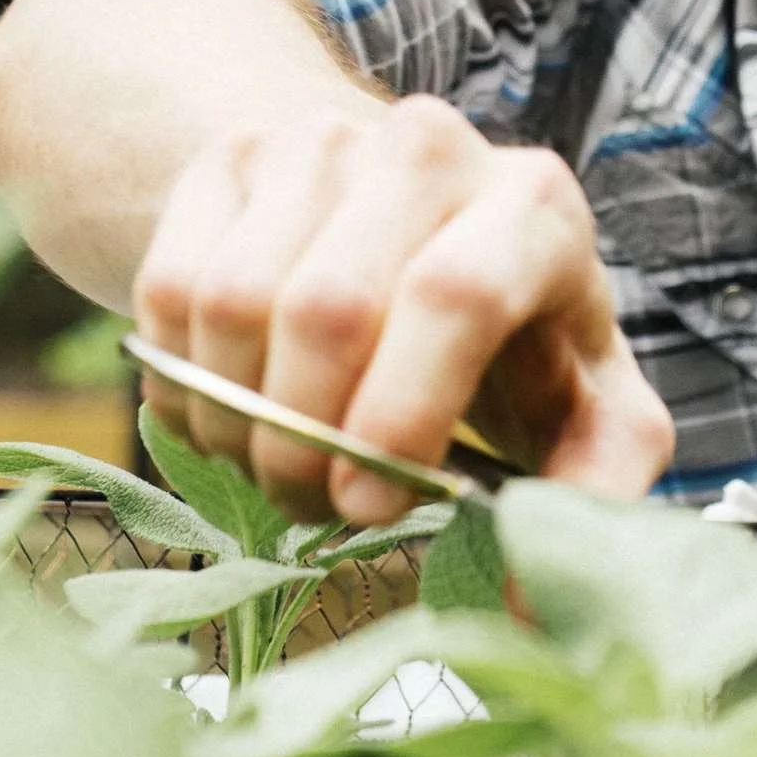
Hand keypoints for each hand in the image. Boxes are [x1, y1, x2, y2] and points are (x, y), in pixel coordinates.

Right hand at [134, 94, 673, 526]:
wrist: (423, 231)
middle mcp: (430, 148)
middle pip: (328, 305)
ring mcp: (321, 141)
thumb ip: (587, 506)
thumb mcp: (588, 417)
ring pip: (232, 301)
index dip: (401, 412)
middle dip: (305, 441)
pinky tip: (233, 412)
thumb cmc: (517, 347)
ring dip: (237, 422)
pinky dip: (183, 383)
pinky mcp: (232, 159)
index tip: (369, 503)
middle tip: (317, 507)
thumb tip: (532, 614)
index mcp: (536, 207)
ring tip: (279, 465)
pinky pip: (169, 289)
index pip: (457, 294)